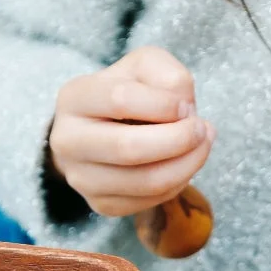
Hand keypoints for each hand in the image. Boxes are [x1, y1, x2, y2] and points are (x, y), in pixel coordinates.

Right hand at [49, 47, 214, 217]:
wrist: (104, 128)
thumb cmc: (130, 92)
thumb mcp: (146, 66)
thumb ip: (168, 74)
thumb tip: (183, 109)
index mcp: (74, 98)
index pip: (121, 100)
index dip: (165, 104)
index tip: (187, 105)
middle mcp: (67, 141)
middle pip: (128, 148)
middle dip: (179, 140)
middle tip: (202, 130)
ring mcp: (81, 178)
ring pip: (144, 182)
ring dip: (186, 165)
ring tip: (201, 146)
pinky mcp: (100, 204)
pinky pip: (149, 202)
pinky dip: (177, 184)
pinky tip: (184, 165)